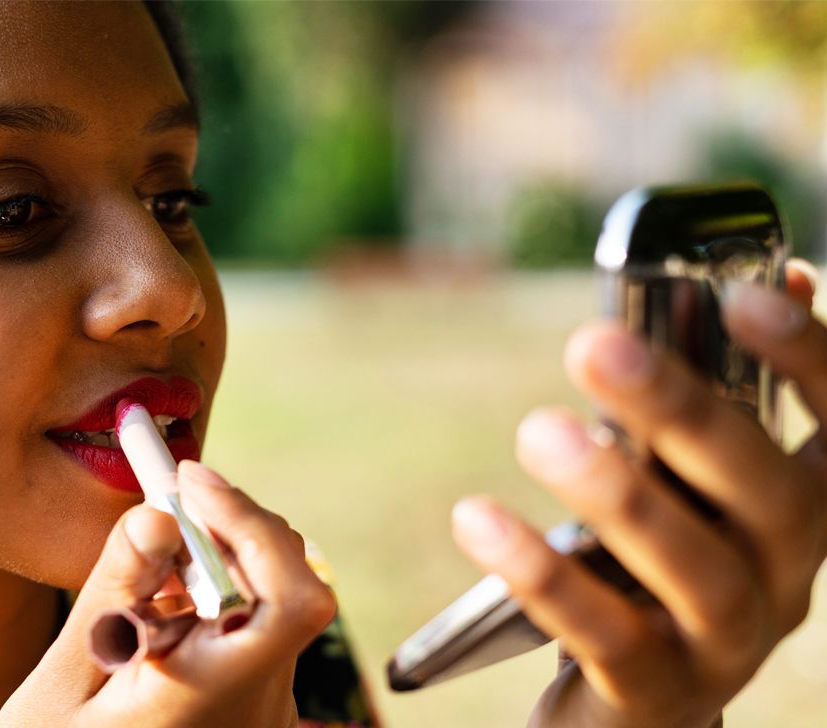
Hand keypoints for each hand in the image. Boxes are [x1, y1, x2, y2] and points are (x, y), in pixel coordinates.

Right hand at [0, 460, 335, 727]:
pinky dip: (217, 593)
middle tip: (166, 497)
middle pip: (288, 584)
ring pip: (273, 600)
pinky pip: (256, 627)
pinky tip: (160, 602)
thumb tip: (157, 516)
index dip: (251, 525)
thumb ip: (111, 596)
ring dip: (221, 557)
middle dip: (229, 526)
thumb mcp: (62, 684)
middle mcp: (261, 707)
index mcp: (216, 700)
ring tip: (148, 564)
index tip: (189, 481)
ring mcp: (267, 712)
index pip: (293, 599)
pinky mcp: (259, 708)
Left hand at [451, 260, 823, 727]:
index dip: (810, 360)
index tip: (747, 295)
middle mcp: (787, 578)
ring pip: (698, 572)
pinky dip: (544, 576)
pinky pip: (609, 636)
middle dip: (684, 412)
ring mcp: (728, 644)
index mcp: (801, 510)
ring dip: (619, 495)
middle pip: (766, 495)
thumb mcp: (684, 485)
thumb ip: (704, 404)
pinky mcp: (655, 692)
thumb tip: (765, 279)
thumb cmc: (652, 565)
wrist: (629, 702)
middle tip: (594, 346)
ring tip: (540, 431)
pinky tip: (478, 520)